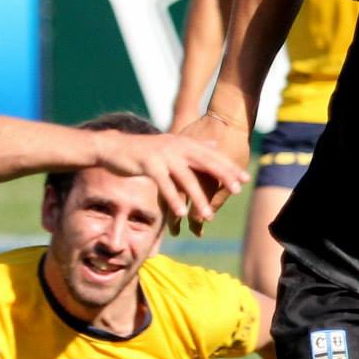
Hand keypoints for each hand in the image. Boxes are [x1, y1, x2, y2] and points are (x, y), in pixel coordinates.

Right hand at [95, 130, 247, 234]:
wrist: (114, 147)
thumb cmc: (144, 149)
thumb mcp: (171, 143)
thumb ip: (193, 145)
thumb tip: (214, 144)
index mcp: (184, 143)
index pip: (212, 155)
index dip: (229, 167)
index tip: (245, 180)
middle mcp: (176, 147)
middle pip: (205, 163)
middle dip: (222, 177)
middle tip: (237, 191)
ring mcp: (163, 156)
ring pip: (186, 179)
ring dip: (198, 198)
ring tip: (208, 216)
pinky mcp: (149, 165)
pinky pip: (165, 185)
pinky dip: (174, 200)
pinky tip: (181, 214)